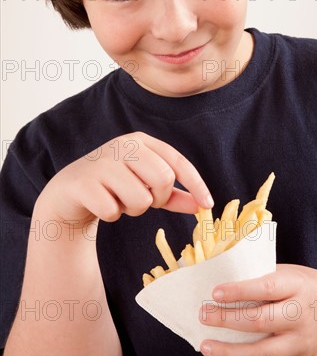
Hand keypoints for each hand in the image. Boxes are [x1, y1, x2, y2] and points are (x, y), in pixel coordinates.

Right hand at [35, 131, 212, 226]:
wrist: (70, 190)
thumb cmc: (114, 185)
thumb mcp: (145, 185)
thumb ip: (173, 194)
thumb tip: (201, 206)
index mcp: (141, 142)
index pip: (178, 161)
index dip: (196, 184)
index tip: (208, 205)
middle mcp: (123, 145)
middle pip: (164, 179)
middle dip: (158, 198)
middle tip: (144, 200)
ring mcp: (103, 162)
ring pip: (141, 199)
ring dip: (133, 209)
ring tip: (119, 200)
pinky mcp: (85, 183)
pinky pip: (113, 211)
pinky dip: (111, 214)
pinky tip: (101, 204)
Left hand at [199, 264, 316, 355]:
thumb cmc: (306, 286)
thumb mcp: (289, 273)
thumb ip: (262, 279)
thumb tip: (222, 281)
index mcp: (296, 287)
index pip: (265, 289)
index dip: (239, 291)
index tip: (215, 293)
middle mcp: (300, 316)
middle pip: (260, 322)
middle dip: (227, 320)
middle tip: (203, 316)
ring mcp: (301, 343)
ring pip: (263, 354)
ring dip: (230, 352)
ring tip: (207, 346)